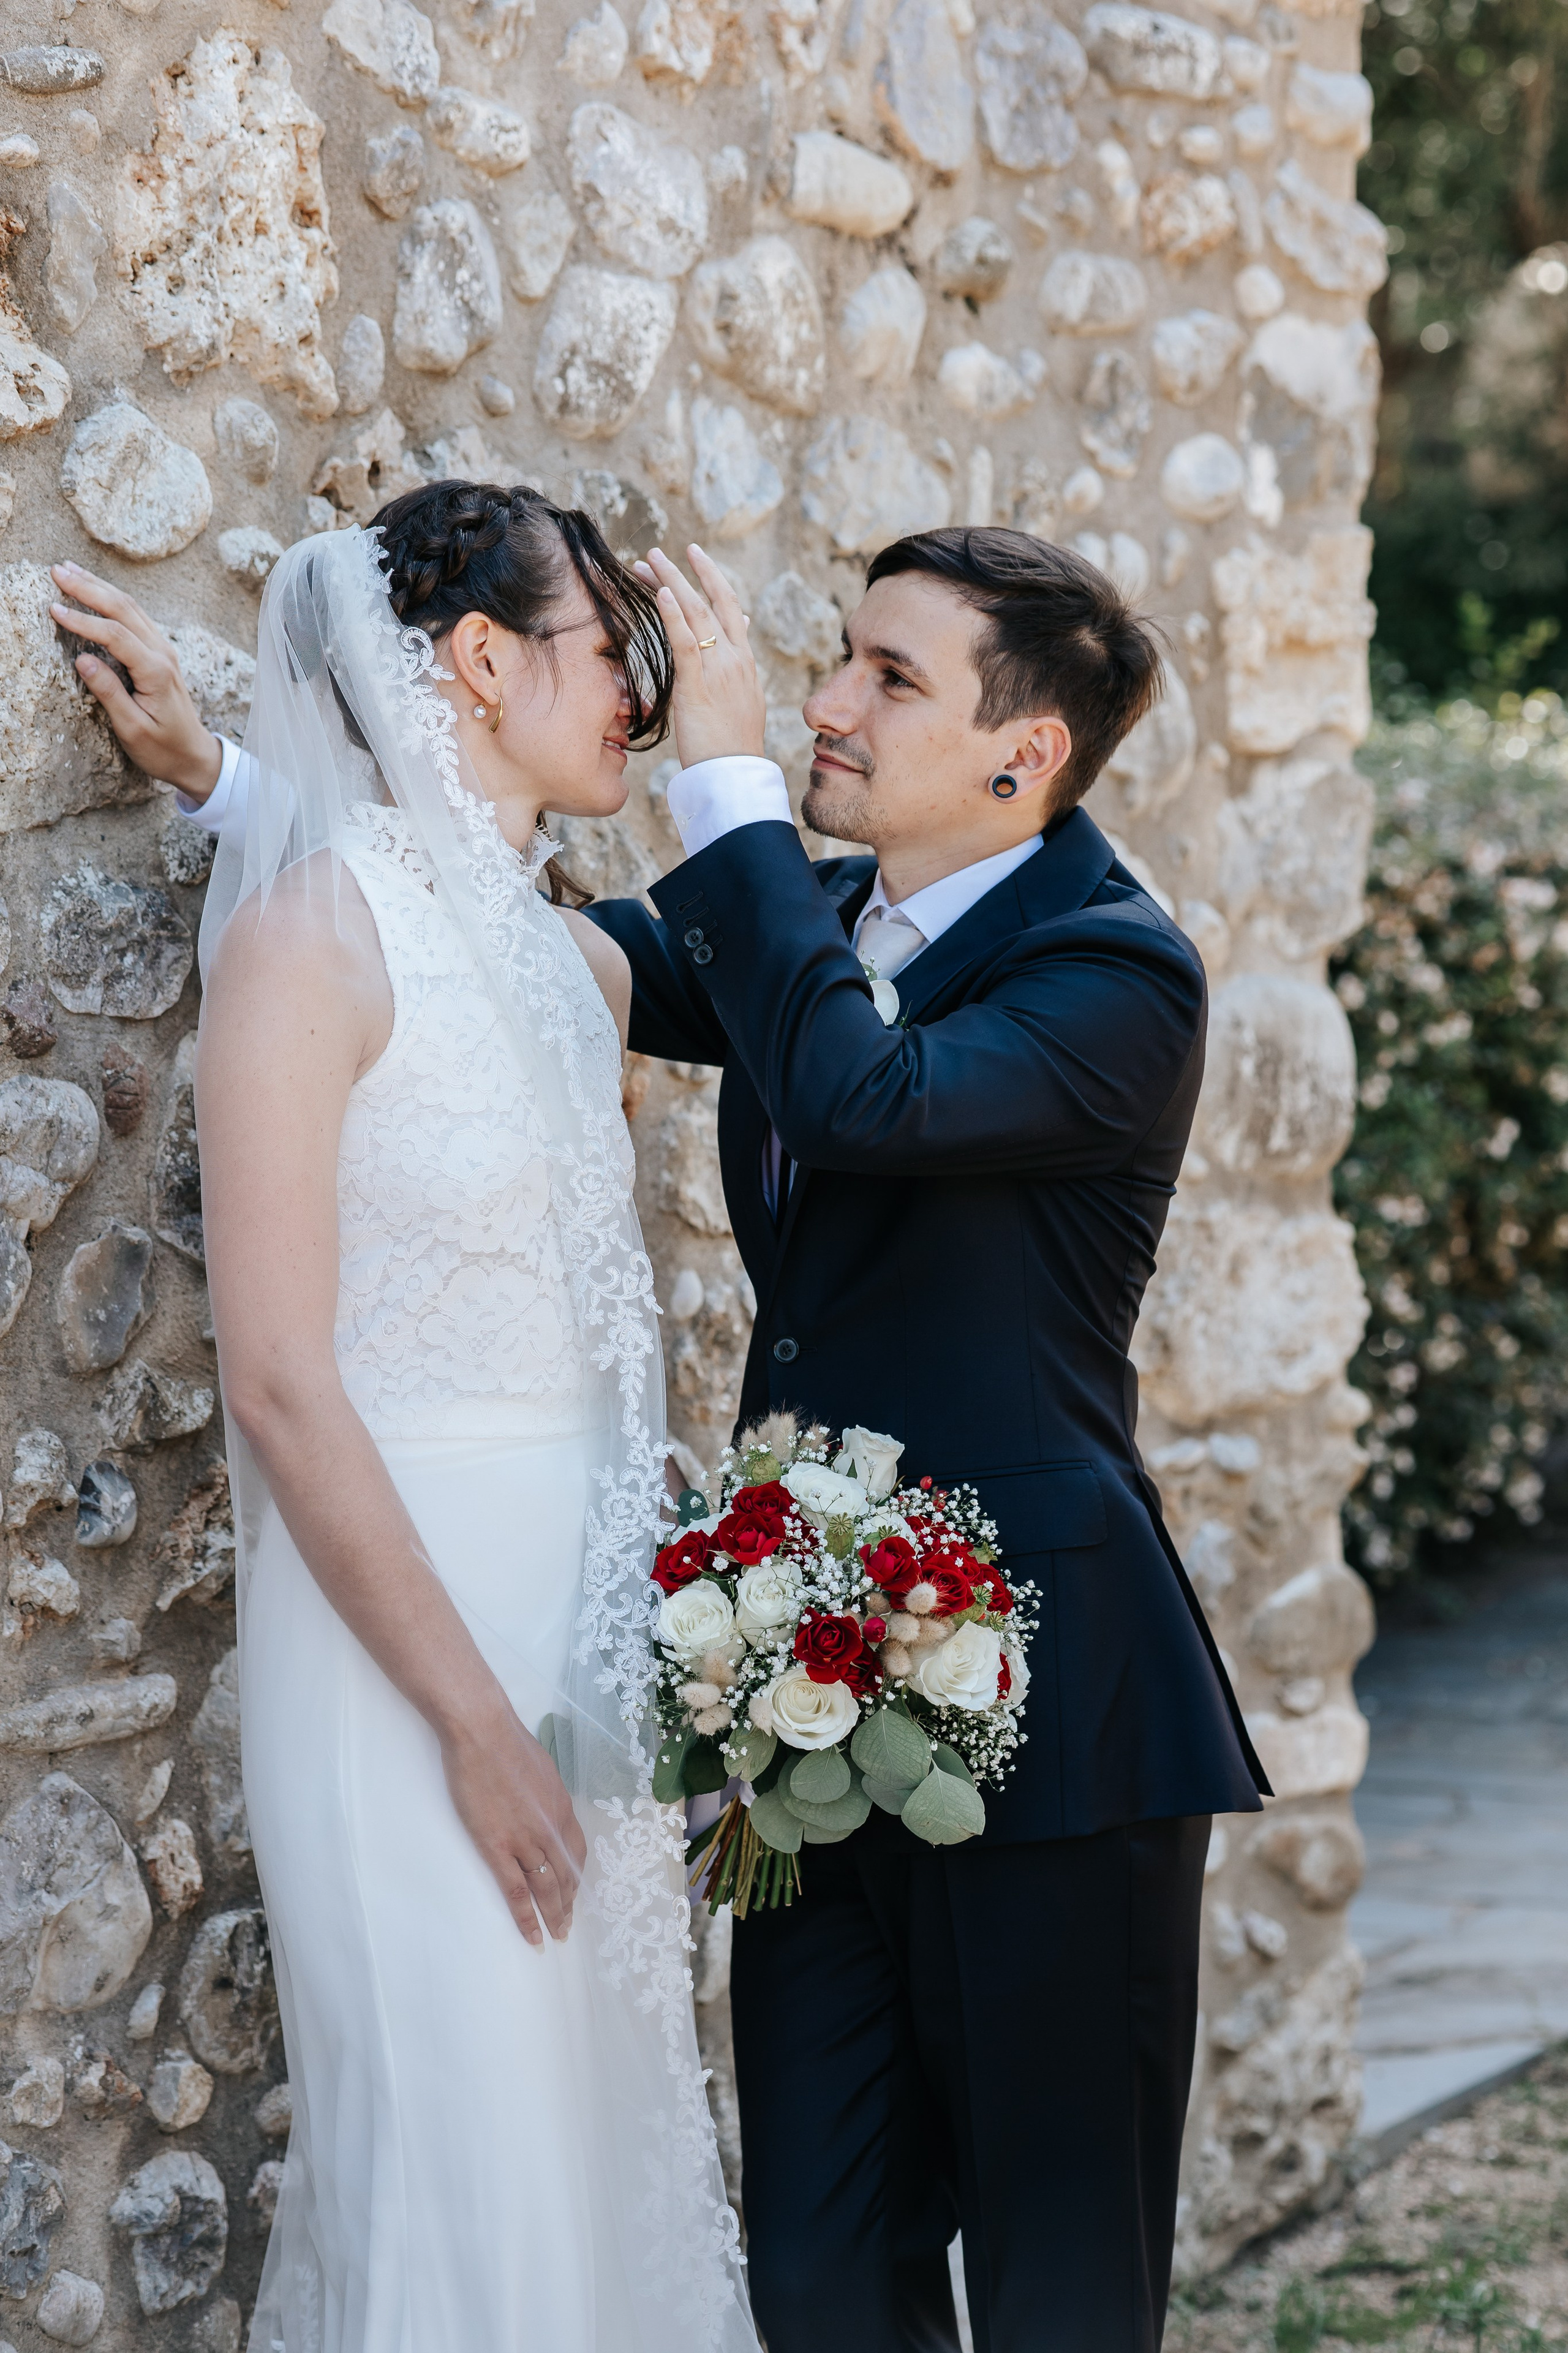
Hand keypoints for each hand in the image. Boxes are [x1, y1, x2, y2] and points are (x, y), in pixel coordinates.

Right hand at [49, 562, 222, 798]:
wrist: (194, 756)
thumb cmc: (163, 749)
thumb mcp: (133, 729)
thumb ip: (109, 693)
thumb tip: (82, 660)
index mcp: (156, 672)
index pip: (115, 635)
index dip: (83, 620)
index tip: (54, 609)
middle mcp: (162, 654)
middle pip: (124, 609)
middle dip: (89, 587)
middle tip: (57, 571)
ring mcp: (163, 651)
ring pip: (130, 608)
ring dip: (99, 587)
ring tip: (69, 570)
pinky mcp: (160, 653)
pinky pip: (135, 617)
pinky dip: (112, 599)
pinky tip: (96, 590)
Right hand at [441, 1703, 587, 1946]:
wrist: (482, 1733)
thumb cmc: (507, 1743)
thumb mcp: (542, 1769)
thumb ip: (546, 1795)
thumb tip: (544, 1806)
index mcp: (561, 1808)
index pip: (576, 1852)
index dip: (576, 1877)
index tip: (573, 1892)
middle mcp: (550, 1829)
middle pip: (565, 1876)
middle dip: (568, 1904)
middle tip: (567, 1928)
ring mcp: (525, 1840)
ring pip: (546, 1888)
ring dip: (553, 1916)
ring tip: (555, 1937)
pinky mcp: (497, 1847)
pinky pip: (515, 1891)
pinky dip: (526, 1917)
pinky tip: (531, 1936)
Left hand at [633, 545, 765, 770]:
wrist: (736, 776)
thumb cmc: (733, 745)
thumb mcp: (743, 698)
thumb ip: (739, 663)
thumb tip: (743, 629)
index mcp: (744, 661)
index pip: (729, 607)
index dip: (711, 578)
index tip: (692, 557)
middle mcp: (735, 658)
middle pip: (712, 601)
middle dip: (685, 571)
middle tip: (658, 551)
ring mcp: (719, 670)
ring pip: (696, 613)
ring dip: (671, 581)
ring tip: (649, 559)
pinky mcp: (699, 685)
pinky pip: (686, 641)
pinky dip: (673, 613)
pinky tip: (659, 591)